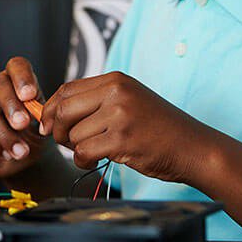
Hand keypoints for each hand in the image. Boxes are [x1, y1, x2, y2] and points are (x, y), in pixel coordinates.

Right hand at [0, 57, 47, 178]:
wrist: (21, 155)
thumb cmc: (32, 130)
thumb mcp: (42, 119)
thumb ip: (41, 113)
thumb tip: (42, 115)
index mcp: (14, 79)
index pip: (16, 66)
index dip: (22, 77)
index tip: (30, 95)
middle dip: (11, 105)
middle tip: (24, 124)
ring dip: (4, 133)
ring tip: (21, 151)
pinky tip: (7, 154)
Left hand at [39, 72, 204, 182]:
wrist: (194, 147)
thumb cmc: (159, 128)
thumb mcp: (129, 101)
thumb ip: (97, 101)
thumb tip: (55, 111)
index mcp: (116, 80)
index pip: (67, 89)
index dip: (50, 108)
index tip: (47, 124)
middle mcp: (117, 92)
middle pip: (64, 109)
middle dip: (57, 130)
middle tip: (65, 142)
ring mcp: (120, 115)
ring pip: (73, 133)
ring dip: (75, 149)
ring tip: (91, 152)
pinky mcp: (122, 140)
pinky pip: (84, 152)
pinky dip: (83, 161)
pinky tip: (95, 161)